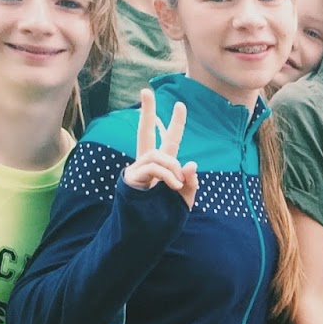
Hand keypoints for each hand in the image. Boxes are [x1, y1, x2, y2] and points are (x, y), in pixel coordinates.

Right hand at [123, 88, 197, 206]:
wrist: (146, 233)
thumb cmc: (165, 217)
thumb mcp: (185, 200)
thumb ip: (191, 183)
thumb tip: (191, 163)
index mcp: (163, 166)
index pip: (169, 141)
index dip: (176, 124)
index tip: (180, 104)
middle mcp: (148, 163)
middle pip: (145, 131)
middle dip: (146, 111)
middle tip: (146, 90)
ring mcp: (137, 169)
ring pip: (157, 154)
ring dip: (172, 167)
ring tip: (177, 185)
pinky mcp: (131, 178)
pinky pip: (153, 167)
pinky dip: (167, 174)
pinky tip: (173, 185)